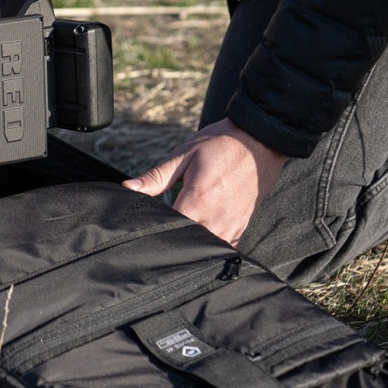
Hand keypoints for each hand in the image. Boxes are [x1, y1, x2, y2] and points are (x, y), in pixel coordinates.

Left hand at [122, 118, 287, 245]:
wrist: (259, 140)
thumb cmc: (220, 144)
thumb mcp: (184, 155)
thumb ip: (156, 176)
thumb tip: (128, 188)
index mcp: (199, 200)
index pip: (170, 229)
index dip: (155, 229)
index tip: (146, 225)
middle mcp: (217, 218)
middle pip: (187, 243)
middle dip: (172, 238)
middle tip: (160, 228)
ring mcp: (232, 225)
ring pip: (205, 248)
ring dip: (191, 242)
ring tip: (180, 231)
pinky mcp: (242, 226)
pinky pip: (223, 245)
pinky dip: (210, 243)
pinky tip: (200, 233)